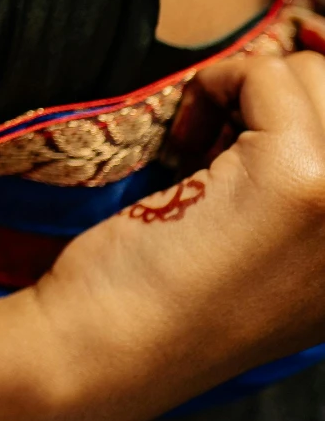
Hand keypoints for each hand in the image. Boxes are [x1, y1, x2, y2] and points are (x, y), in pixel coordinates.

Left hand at [32, 35, 324, 420]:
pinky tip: (182, 147)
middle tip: (217, 143)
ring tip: (201, 148)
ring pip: (311, 77)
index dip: (305, 115)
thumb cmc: (180, 296)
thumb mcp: (284, 251)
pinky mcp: (299, 179)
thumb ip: (318, 189)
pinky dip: (214, 88)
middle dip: (276, 99)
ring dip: (246, 94)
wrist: (116, 344)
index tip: (249, 138)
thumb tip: (305, 84)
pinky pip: (265, 77)